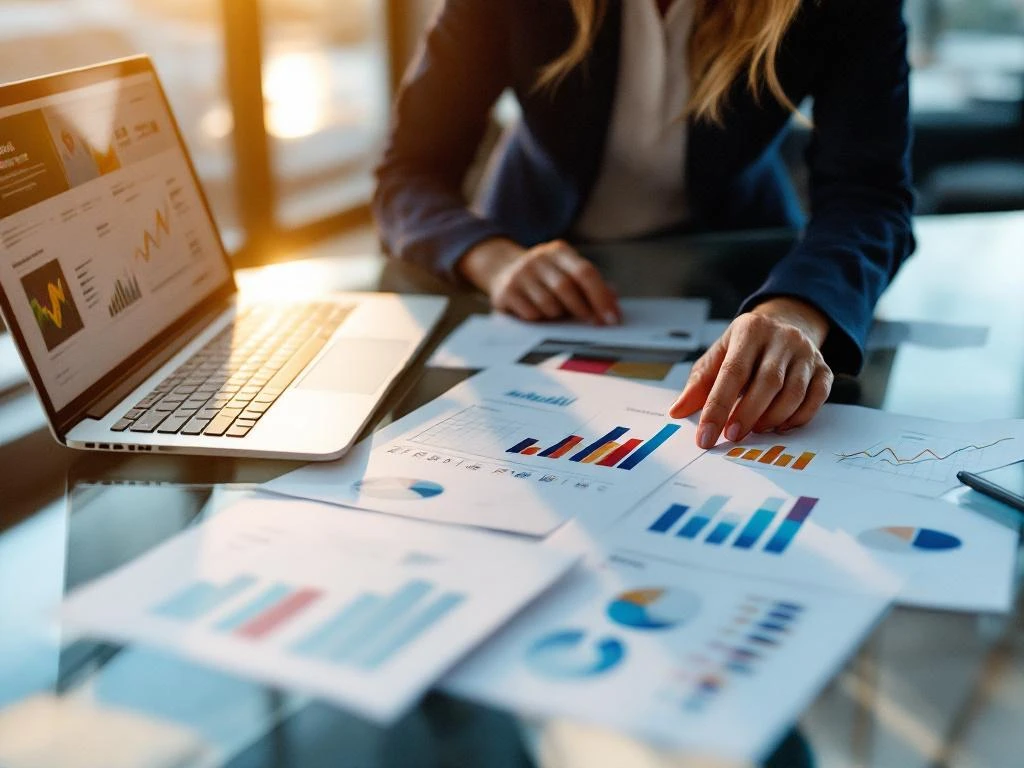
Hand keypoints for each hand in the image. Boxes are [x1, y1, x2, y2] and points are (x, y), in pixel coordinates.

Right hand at [458, 238, 621, 324]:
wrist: (503, 270)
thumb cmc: (546, 277)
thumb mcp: (567, 272)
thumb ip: (591, 284)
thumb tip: (614, 300)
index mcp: (558, 251)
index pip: (584, 271)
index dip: (601, 296)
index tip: (612, 318)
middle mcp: (538, 259)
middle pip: (566, 288)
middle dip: (583, 309)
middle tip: (592, 322)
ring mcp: (520, 274)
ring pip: (549, 305)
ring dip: (558, 315)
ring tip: (556, 311)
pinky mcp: (506, 292)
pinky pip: (532, 314)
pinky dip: (540, 319)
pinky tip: (537, 312)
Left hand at [669, 298, 833, 448]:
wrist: (784, 325)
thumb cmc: (744, 347)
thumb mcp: (718, 356)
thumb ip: (698, 384)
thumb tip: (677, 411)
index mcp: (750, 330)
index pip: (732, 372)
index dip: (718, 407)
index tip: (707, 435)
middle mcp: (782, 338)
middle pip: (767, 382)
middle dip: (747, 414)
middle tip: (732, 436)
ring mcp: (806, 353)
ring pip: (793, 392)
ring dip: (772, 418)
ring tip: (755, 430)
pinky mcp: (824, 368)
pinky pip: (815, 398)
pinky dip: (798, 418)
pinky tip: (780, 426)